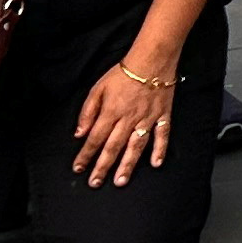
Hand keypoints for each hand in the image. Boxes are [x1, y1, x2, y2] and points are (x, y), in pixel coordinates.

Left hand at [70, 58, 174, 185]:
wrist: (152, 59)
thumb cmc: (124, 73)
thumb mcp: (97, 88)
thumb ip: (87, 111)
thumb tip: (79, 133)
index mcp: (111, 112)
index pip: (94, 138)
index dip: (85, 155)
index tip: (79, 168)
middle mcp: (128, 118)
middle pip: (113, 147)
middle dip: (103, 167)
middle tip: (96, 183)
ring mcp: (147, 118)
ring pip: (135, 146)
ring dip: (127, 165)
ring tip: (120, 181)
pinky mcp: (162, 115)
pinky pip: (162, 135)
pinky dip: (160, 149)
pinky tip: (155, 163)